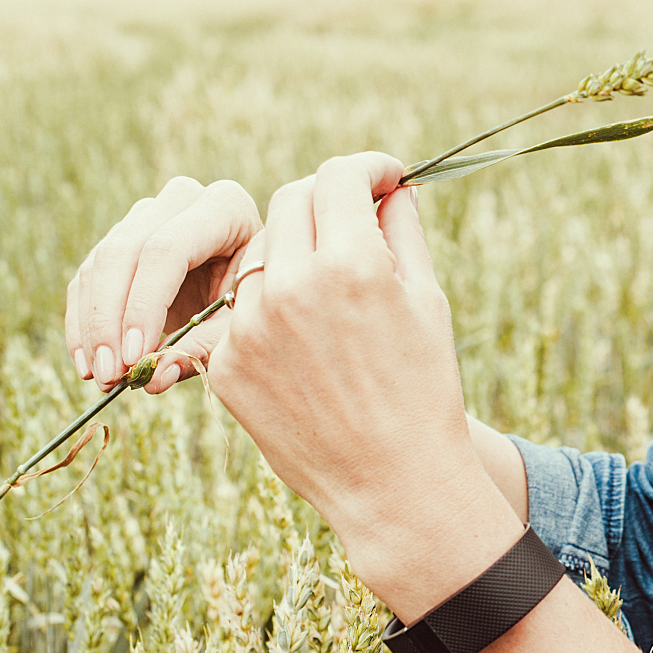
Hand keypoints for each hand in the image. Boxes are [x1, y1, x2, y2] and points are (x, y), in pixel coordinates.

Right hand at [64, 176, 261, 391]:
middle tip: (110, 373)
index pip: (166, 251)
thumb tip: (152, 379)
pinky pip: (88, 278)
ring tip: (99, 377)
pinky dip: (83, 324)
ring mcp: (147, 214)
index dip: (144, 305)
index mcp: (225, 206)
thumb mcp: (245, 320)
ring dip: (91, 327)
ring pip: (99, 265)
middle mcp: (181, 199)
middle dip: (109, 319)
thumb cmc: (260, 299)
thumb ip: (204, 346)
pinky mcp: (121, 238)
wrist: (256, 281)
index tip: (134, 356)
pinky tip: (87, 363)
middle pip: (124, 252)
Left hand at [205, 153, 519, 613]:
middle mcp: (290, 287)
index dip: (365, 168)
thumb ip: (403, 231)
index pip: (338, 177)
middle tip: (355, 221)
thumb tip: (391, 188)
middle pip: (291, 201)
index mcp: (350, 264)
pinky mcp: (225, 365)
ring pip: (259, 252)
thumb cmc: (423, 389)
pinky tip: (308, 339)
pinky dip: (271, 306)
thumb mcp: (427, 300)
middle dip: (327, 200)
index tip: (383, 179)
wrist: (392, 484)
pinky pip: (240, 309)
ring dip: (295, 251)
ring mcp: (248, 328)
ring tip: (332, 286)